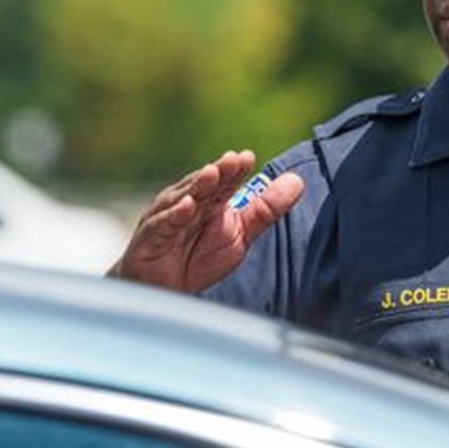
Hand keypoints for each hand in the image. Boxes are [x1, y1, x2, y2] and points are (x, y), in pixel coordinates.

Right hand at [107, 150, 304, 292]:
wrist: (164, 289)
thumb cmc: (199, 258)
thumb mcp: (240, 235)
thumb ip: (265, 210)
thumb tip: (298, 180)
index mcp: (210, 200)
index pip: (226, 182)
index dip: (235, 170)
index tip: (248, 158)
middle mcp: (187, 202)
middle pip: (205, 185)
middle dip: (218, 172)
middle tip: (233, 160)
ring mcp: (167, 218)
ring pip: (183, 198)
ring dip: (197, 186)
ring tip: (211, 174)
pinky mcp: (150, 238)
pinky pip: (164, 225)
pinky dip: (174, 216)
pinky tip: (186, 207)